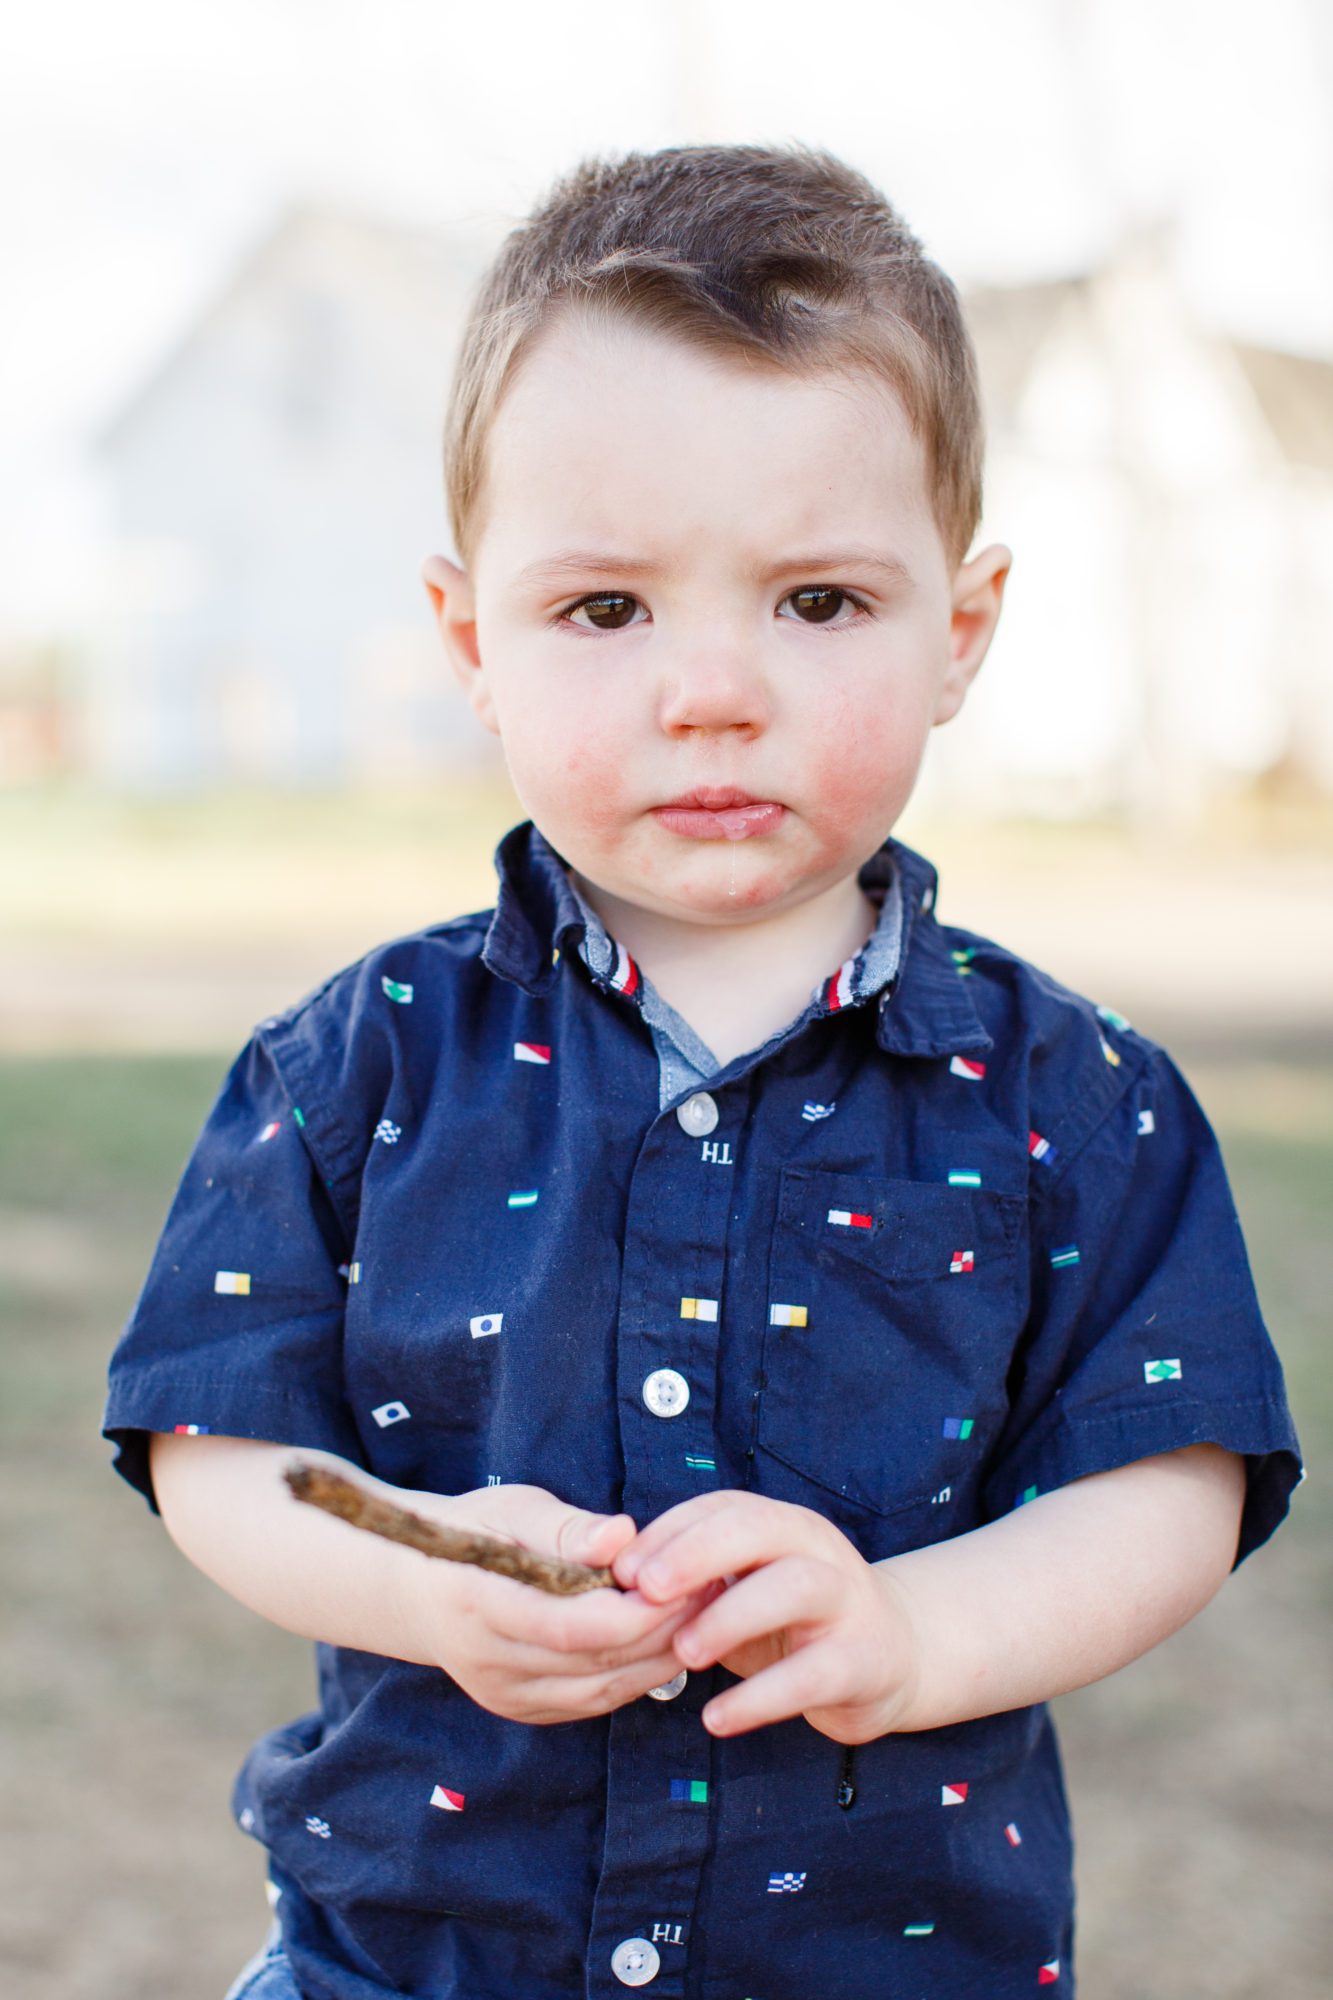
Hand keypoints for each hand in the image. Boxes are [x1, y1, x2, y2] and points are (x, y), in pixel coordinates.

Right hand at [399, 1483, 720, 1725]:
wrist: (415, 1591)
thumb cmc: (469, 1534)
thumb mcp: (511, 1510)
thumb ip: (567, 1528)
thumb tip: (624, 1535)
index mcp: (479, 1603)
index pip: (571, 1625)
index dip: (636, 1610)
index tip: (684, 1578)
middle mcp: (490, 1663)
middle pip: (596, 1661)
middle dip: (663, 1628)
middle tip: (711, 1588)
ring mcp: (506, 1695)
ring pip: (603, 1689)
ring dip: (660, 1655)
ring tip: (702, 1611)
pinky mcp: (524, 1710)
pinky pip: (594, 1701)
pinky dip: (637, 1673)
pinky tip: (667, 1639)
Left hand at [612, 1491, 921, 1741]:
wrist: (892, 1656)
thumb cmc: (792, 1620)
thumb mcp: (744, 1588)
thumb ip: (694, 1581)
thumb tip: (613, 1586)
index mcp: (780, 1524)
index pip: (721, 1508)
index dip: (669, 1533)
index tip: (620, 1570)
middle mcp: (815, 1548)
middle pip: (757, 1528)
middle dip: (697, 1553)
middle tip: (646, 1590)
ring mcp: (845, 1600)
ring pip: (793, 1586)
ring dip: (731, 1616)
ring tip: (684, 1652)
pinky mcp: (862, 1660)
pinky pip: (811, 1673)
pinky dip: (760, 1697)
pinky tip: (717, 1719)